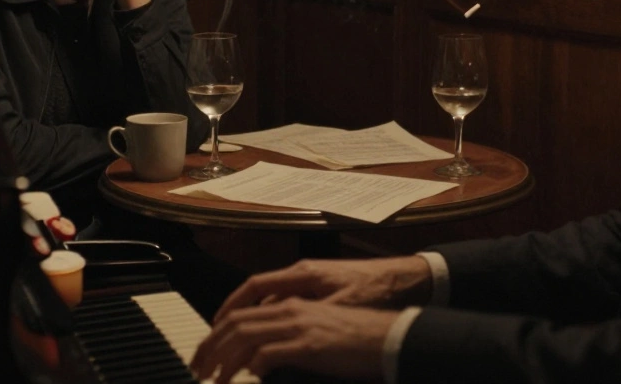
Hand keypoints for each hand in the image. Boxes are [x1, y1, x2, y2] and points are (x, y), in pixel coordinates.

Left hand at [191, 298, 397, 383]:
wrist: (389, 336)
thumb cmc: (357, 337)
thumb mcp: (317, 329)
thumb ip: (288, 335)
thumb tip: (261, 358)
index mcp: (291, 303)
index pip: (242, 311)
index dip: (217, 330)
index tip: (204, 350)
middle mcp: (291, 308)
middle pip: (235, 322)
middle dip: (210, 346)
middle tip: (197, 368)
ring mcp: (299, 325)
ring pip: (245, 336)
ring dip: (223, 360)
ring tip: (211, 379)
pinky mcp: (309, 346)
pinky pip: (268, 354)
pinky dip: (251, 366)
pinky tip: (246, 378)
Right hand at [212, 256, 432, 322]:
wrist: (404, 278)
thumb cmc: (376, 289)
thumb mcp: (342, 307)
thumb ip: (310, 320)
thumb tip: (283, 336)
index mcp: (303, 276)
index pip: (255, 286)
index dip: (232, 305)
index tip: (217, 325)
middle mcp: (301, 276)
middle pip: (255, 295)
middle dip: (232, 316)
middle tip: (216, 340)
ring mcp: (310, 284)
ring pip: (270, 303)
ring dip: (251, 321)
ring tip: (233, 346)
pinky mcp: (319, 294)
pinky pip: (284, 307)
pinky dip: (270, 323)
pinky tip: (266, 343)